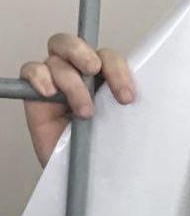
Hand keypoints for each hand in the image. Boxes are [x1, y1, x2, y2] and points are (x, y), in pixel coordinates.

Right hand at [20, 33, 134, 166]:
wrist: (79, 171)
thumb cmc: (102, 145)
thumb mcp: (119, 122)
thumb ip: (122, 101)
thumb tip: (133, 95)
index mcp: (103, 75)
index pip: (108, 57)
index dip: (117, 70)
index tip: (126, 96)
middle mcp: (77, 73)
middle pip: (74, 44)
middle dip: (84, 54)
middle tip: (94, 70)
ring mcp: (54, 81)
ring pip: (56, 60)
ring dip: (72, 83)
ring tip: (84, 111)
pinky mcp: (34, 94)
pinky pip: (30, 71)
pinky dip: (39, 77)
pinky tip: (50, 93)